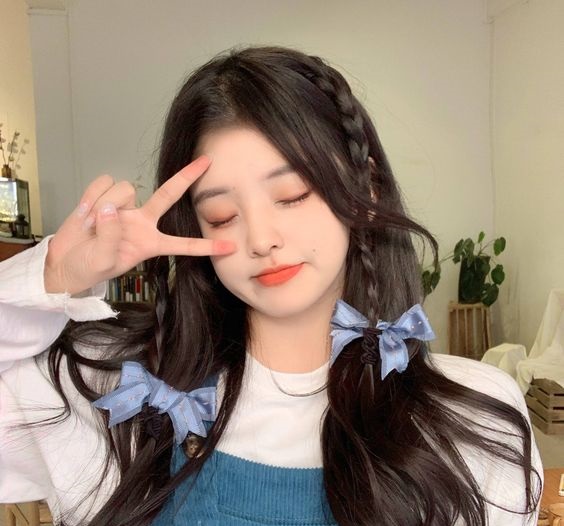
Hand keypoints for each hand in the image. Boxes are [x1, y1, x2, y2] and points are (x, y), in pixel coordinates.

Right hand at [44, 156, 234, 294]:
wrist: (64, 262)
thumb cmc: (87, 268)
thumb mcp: (103, 262)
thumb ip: (111, 237)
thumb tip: (111, 209)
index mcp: (150, 244)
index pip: (183, 244)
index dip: (205, 246)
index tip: (230, 247)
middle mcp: (142, 222)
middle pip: (168, 195)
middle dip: (186, 177)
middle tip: (207, 161)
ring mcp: (124, 207)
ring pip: (124, 190)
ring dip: (104, 204)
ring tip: (90, 227)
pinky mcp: (104, 196)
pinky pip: (102, 184)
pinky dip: (90, 197)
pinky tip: (83, 214)